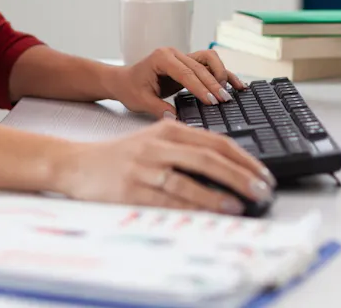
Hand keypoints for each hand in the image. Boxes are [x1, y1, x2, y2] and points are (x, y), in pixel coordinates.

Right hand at [52, 120, 274, 213]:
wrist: (78, 164)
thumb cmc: (122, 155)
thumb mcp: (156, 140)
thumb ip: (187, 147)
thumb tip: (230, 167)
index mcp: (168, 129)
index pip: (215, 141)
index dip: (243, 158)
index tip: (263, 174)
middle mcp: (158, 144)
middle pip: (208, 157)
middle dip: (240, 175)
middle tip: (262, 189)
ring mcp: (144, 167)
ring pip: (189, 179)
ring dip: (220, 192)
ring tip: (242, 203)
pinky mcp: (132, 189)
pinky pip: (168, 199)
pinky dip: (192, 206)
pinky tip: (209, 211)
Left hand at [107, 47, 246, 118]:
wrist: (123, 80)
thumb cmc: (130, 88)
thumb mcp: (141, 101)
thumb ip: (159, 109)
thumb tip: (178, 120)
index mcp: (161, 58)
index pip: (186, 72)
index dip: (200, 87)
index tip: (211, 101)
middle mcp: (174, 53)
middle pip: (200, 67)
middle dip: (213, 84)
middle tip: (224, 101)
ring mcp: (182, 56)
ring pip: (209, 60)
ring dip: (221, 75)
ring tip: (230, 92)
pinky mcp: (188, 63)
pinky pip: (209, 66)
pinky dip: (222, 74)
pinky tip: (237, 84)